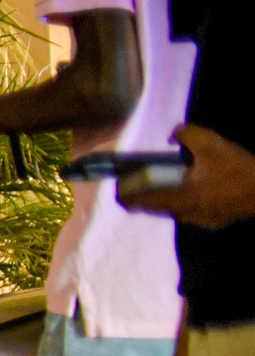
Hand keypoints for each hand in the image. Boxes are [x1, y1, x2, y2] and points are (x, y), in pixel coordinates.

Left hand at [122, 123, 254, 227]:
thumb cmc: (239, 169)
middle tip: (141, 181)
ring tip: (171, 180)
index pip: (139, 202)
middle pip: (154, 207)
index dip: (124, 195)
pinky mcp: (214, 222)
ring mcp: (200, 221)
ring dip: (167, 197)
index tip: (117, 189)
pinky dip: (187, 200)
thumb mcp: (211, 143)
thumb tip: (174, 135)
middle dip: (145, 195)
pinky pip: (192, 211)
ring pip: (173, 210)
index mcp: (177, 198)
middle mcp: (184, 214)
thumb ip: (186, 134)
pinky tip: (197, 187)